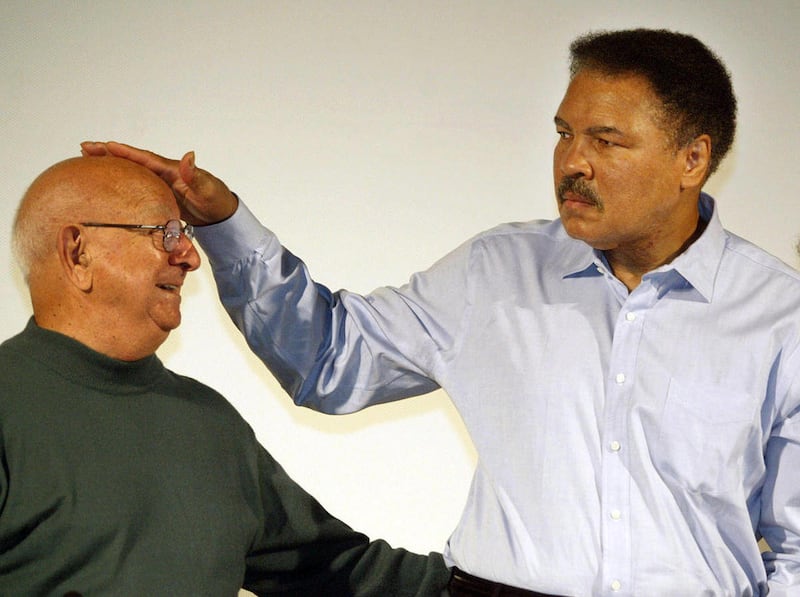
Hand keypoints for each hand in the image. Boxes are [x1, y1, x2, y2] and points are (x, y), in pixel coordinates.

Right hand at [80, 141, 238, 224]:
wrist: (220, 214)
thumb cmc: (216, 200)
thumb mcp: (208, 188)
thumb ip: (196, 175)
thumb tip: (190, 156)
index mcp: (172, 169)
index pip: (145, 158)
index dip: (125, 152)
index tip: (105, 145)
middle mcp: (162, 173)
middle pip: (131, 161)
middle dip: (108, 154)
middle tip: (84, 148)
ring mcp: (159, 183)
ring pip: (129, 171)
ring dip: (109, 165)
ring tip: (85, 159)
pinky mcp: (157, 194)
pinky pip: (134, 185)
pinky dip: (119, 181)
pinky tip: (105, 182)